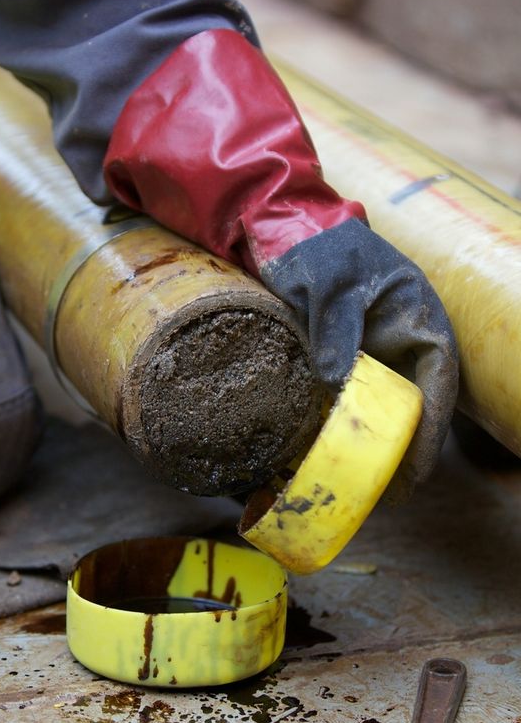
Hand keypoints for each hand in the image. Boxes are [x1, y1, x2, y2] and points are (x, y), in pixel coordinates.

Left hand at [260, 218, 457, 499]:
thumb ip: (335, 331)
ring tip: (367, 488)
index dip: (432, 429)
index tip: (416, 469)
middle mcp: (404, 337)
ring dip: (381, 444)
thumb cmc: (317, 248)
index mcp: (419, 316)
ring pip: (389, 406)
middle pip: (418, 402)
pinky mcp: (348, 357)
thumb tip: (336, 383)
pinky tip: (336, 454)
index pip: (439, 380)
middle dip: (409, 449)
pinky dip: (351, 427)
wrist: (282, 228)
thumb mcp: (328, 286)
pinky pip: (357, 399)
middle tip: (392, 494)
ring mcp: (377, 348)